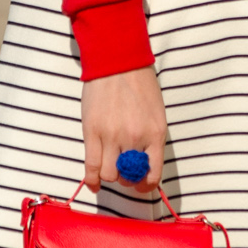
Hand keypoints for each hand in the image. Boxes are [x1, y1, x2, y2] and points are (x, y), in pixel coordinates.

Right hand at [81, 67, 166, 192]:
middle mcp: (135, 138)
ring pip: (109, 175)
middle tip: (123, 171)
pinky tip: (94, 184)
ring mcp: (112, 136)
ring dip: (109, 176)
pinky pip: (91, 167)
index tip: (141, 185)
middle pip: (129, 177)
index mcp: (155, 134)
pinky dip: (92, 181)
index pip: (153, 174)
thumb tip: (144, 165)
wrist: (117, 62)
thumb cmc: (140, 85)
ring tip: (109, 167)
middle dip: (126, 178)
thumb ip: (151, 140)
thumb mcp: (156, 114)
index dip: (145, 185)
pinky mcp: (92, 132)